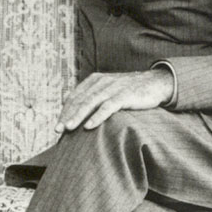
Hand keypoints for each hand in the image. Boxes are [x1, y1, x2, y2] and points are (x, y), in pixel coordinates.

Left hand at [55, 69, 173, 132]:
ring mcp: (112, 88)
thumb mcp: (106, 88)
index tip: (57, 127)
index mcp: (94, 80)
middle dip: (68, 115)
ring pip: (91, 102)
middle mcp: (101, 82)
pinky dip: (97, 116)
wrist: (154, 83)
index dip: (65, 111)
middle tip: (58, 130)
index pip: (75, 96)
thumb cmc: (128, 90)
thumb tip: (66, 100)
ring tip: (69, 128)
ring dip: (78, 116)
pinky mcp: (124, 95)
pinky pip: (108, 107)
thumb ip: (89, 93)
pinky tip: (89, 126)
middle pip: (80, 100)